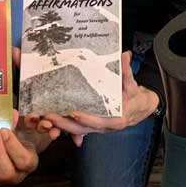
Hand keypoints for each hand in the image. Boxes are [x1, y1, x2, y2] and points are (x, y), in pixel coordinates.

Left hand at [0, 110, 40, 185]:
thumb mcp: (27, 128)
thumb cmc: (22, 136)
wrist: (15, 143)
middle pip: (5, 172)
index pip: (23, 160)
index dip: (12, 146)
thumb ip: (23, 122)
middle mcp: (13, 175)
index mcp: (28, 163)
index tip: (5, 130)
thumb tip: (13, 114)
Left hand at [32, 51, 159, 144]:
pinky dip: (64, 125)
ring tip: (45, 118)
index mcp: (115, 119)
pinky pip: (76, 128)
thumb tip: (125, 55)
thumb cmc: (135, 97)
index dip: (85, 119)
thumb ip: (127, 71)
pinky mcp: (91, 125)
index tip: (72, 114)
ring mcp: (96, 128)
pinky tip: (51, 120)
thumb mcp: (132, 84)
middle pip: (81, 129)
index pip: (98, 121)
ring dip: (61, 126)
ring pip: (76, 131)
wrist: (140, 108)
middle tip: (49, 117)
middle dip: (64, 124)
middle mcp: (104, 127)